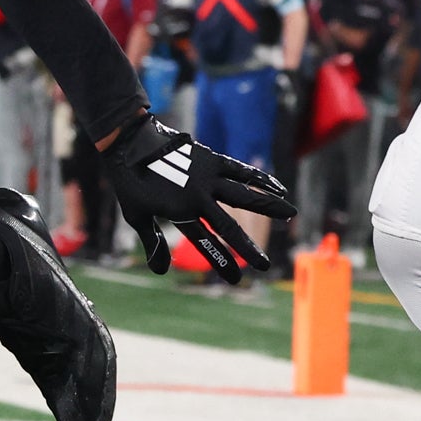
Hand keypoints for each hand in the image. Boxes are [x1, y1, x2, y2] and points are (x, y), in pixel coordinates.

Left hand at [99, 113, 294, 276]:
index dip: (221, 262)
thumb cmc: (130, 181)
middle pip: (229, 225)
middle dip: (248, 247)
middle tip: (265, 266)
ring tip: (291, 213)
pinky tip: (278, 187)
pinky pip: (241, 170)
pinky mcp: (211, 158)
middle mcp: (198, 196)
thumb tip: (161, 271)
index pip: (205, 242)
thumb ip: (152, 242)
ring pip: (244, 193)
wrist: (130, 141)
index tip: (236, 279)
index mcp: (180, 211)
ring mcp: (207, 175)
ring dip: (268, 205)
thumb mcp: (136, 215)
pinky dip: (260, 178)